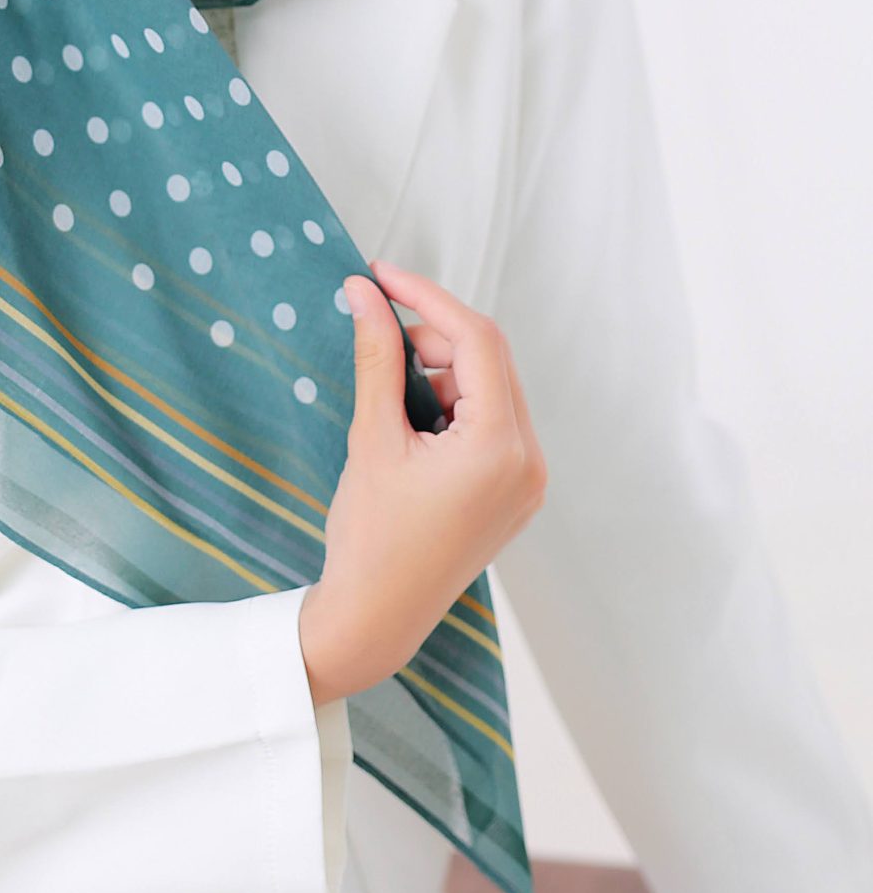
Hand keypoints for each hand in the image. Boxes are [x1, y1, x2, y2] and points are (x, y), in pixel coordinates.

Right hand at [296, 259, 547, 705]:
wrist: (376, 617)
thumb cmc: (369, 535)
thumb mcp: (371, 437)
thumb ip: (375, 356)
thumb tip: (363, 291)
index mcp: (501, 447)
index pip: (476, 340)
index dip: (427, 297)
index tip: (379, 275)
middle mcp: (529, 461)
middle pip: (490, 361)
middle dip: (433, 334)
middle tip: (375, 324)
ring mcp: (528, 481)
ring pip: (491, 389)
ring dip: (442, 369)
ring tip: (389, 385)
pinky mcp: (515, 493)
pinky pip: (493, 423)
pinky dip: (454, 404)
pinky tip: (412, 417)